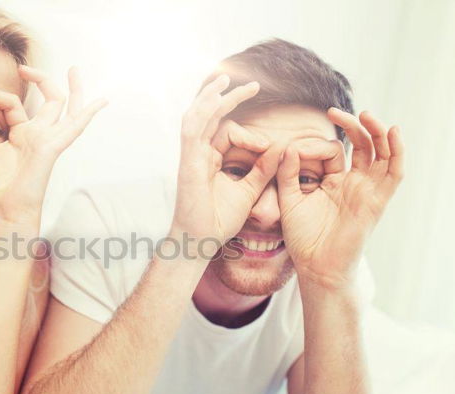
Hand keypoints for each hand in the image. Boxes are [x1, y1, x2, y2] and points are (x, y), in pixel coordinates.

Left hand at [0, 66, 106, 228]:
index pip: (11, 103)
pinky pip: (74, 126)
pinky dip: (88, 113)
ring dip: (73, 89)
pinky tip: (101, 102)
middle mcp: (38, 134)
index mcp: (22, 133)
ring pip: (66, 108)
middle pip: (48, 100)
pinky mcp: (52, 147)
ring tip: (74, 70)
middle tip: (23, 67)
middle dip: (40, 79)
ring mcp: (48, 139)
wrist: (6, 209)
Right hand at [171, 74, 275, 248]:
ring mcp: (191, 156)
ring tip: (225, 78)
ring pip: (197, 116)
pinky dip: (202, 110)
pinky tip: (214, 97)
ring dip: (211, 96)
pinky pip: (192, 128)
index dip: (252, 134)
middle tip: (249, 83)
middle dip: (226, 96)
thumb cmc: (219, 220)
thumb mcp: (249, 190)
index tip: (270, 148)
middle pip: (209, 116)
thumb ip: (262, 169)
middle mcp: (199, 153)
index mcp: (211, 160)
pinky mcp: (188, 161)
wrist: (201, 241)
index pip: (227, 132)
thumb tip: (280, 148)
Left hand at [277, 109, 403, 288]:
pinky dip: (396, 151)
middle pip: (363, 145)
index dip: (315, 144)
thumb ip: (287, 173)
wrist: (315, 266)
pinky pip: (394, 172)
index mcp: (333, 181)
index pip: (333, 150)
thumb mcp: (289, 199)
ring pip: (382, 153)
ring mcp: (368, 190)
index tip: (293, 148)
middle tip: (334, 111)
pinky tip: (392, 132)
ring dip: (377, 131)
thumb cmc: (302, 237)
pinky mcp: (377, 200)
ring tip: (366, 114)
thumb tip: (288, 146)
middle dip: (353, 125)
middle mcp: (354, 183)